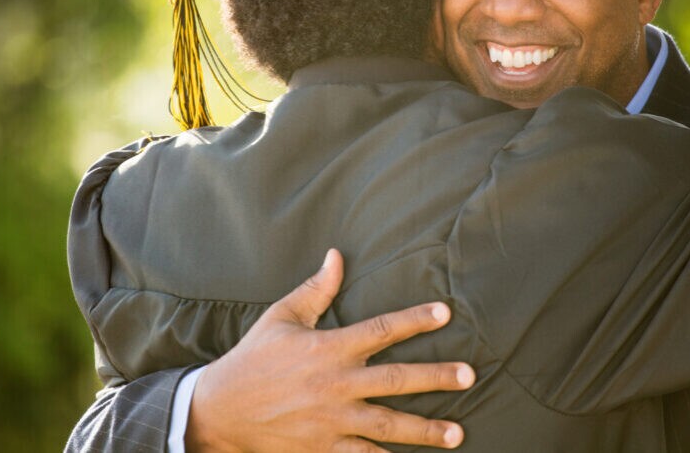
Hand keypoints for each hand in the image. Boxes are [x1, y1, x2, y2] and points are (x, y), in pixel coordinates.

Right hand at [185, 249, 474, 451]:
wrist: (220, 410)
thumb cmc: (254, 357)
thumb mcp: (282, 316)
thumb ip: (317, 289)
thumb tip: (337, 255)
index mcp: (328, 348)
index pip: (381, 329)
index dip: (415, 319)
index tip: (445, 313)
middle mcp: (335, 384)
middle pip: (396, 380)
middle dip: (435, 378)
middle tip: (469, 376)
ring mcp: (331, 421)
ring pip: (388, 425)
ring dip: (425, 429)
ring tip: (457, 433)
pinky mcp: (323, 449)